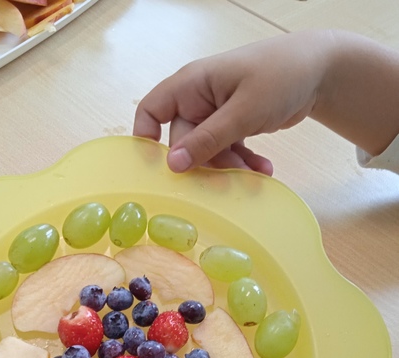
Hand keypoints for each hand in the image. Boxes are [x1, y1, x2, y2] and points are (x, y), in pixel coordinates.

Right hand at [133, 31, 329, 173]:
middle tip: (231, 177)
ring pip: (207, 152)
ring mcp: (215, 114)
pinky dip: (242, 163)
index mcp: (191, 85)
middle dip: (206, 163)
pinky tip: (262, 170)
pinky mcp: (233, 126)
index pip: (151, 111)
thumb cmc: (280, 75)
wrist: (320, 70)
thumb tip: (174, 165)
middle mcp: (198, 100)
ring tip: (254, 175)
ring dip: (228, 168)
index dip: (147, 139)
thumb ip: (208, 139)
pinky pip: (227, 151)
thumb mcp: (243, 111)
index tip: (158, 170)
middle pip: (184, 142)